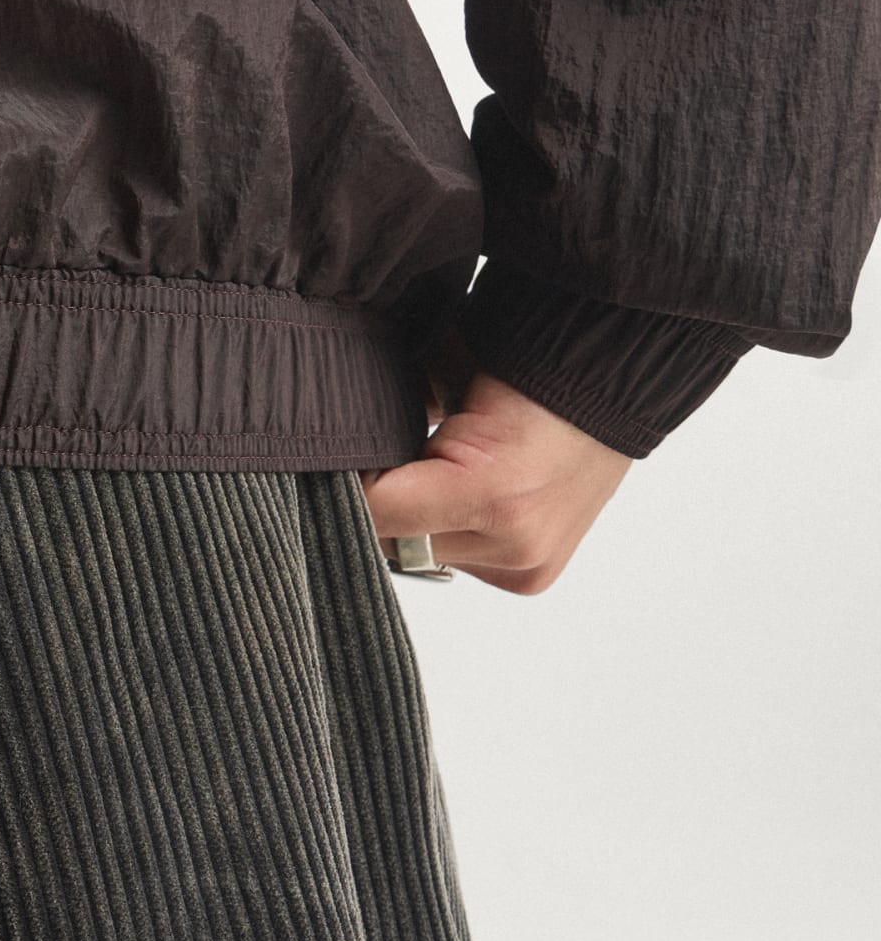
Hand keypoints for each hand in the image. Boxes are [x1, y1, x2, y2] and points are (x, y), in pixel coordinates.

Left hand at [359, 326, 633, 595]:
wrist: (609, 380)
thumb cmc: (527, 364)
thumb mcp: (445, 373)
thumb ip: (391, 416)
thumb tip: (333, 447)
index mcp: (493, 493)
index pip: (375, 510)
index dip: (345, 478)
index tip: (332, 454)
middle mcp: (514, 541)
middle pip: (391, 540)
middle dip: (375, 500)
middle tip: (372, 458)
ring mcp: (526, 565)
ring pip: (417, 555)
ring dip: (407, 520)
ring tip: (425, 471)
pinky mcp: (531, 575)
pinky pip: (453, 560)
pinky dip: (441, 528)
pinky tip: (454, 494)